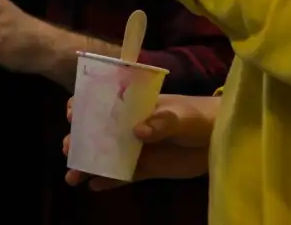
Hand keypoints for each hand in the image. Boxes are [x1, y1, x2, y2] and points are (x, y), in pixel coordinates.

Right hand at [64, 93, 216, 188]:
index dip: (82, 107)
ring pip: (105, 156)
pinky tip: (93, 187)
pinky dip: (108, 181)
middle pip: (96, 132)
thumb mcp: (182, 115)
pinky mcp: (146, 169)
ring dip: (88, 165)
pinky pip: (123, 176)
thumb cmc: (200, 117)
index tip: (72, 115)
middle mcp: (128, 127)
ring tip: (73, 177)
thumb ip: (162, 121)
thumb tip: (138, 131)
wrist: (221, 139)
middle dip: (78, 141)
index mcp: (132, 107)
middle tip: (69, 150)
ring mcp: (136, 149)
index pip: (100, 102)